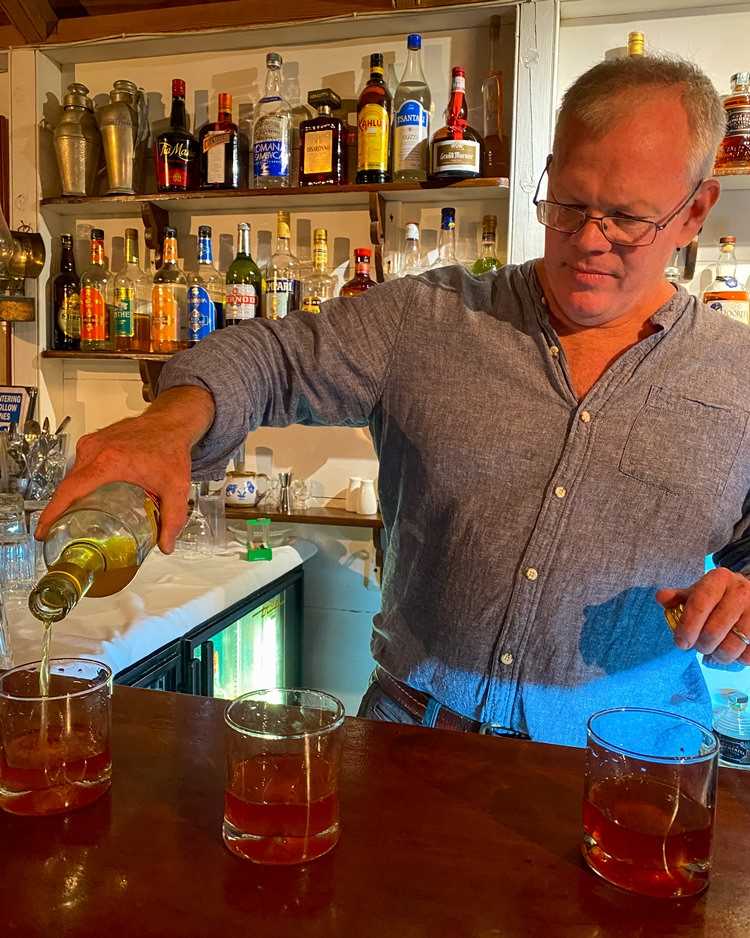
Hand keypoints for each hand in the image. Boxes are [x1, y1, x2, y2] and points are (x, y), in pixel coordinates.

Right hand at [35, 387, 214, 553]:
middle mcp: (94, 450)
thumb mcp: (175, 487)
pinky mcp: (92, 442)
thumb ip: (174, 519)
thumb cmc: (170, 447)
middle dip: (58, 511)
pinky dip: (77, 483)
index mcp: (108, 462)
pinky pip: (78, 466)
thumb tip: (166, 546)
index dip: (53, 512)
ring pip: (71, 476)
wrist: (170, 422)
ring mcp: (91, 444)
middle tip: (55, 533)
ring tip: (67, 519)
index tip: (43, 529)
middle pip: (66, 486)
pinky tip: (82, 498)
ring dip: (68, 497)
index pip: (70, 490)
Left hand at [656, 567, 749, 665]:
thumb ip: (678, 597)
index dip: (687, 627)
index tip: (681, 643)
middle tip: (698, 647)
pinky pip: (748, 655)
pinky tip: (732, 651)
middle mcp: (740, 591)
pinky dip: (737, 659)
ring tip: (714, 651)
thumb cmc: (718, 596)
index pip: (699, 604)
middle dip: (702, 645)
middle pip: (714, 630)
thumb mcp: (698, 591)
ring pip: (732, 646)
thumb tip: (661, 598)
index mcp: (718, 579)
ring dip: (718, 655)